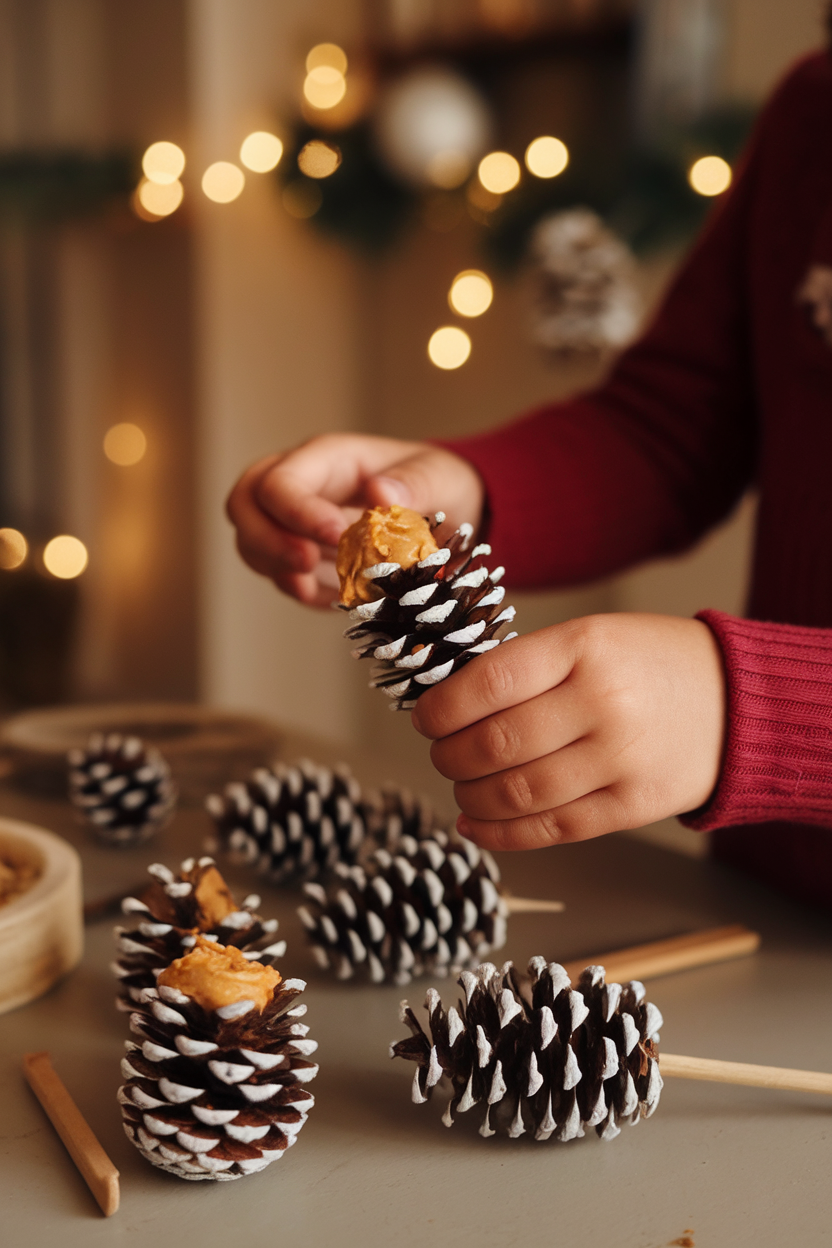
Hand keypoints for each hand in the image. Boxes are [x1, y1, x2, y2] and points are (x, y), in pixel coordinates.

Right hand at [226, 434, 483, 606]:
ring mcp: (296, 522)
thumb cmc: (440, 483)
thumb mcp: (440, 477)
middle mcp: (301, 486)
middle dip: (265, 540)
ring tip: (312, 585)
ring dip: (275, 567)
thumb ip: (414, 485)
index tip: (337, 536)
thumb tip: (381, 495)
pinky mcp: (305, 556)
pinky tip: (330, 596)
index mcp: (327, 458)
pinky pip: (280, 574)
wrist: (451, 511)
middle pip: (243, 504)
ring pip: (250, 542)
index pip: (282, 481)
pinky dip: (298, 589)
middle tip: (304, 565)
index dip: (298, 512)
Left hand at [412, 613, 725, 849]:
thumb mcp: (590, 637)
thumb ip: (526, 666)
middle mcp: (602, 703)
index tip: (425, 718)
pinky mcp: (633, 806)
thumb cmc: (648, 664)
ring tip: (460, 785)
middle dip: (449, 755)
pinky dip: (501, 834)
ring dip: (470, 795)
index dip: (442, 708)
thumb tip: (448, 705)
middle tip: (440, 753)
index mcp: (584, 648)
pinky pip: (551, 829)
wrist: (736, 702)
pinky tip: (476, 823)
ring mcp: (620, 759)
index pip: (489, 683)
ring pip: (517, 792)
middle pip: (496, 744)